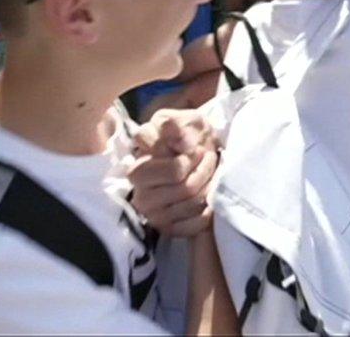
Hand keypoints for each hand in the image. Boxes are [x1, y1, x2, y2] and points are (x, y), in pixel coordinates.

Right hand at [128, 109, 218, 236]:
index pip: (176, 170)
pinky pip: (198, 223)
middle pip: (187, 188)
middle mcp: (141, 197)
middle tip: (210, 158)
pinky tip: (210, 195)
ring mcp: (154, 216)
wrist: (196, 153)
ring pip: (195, 203)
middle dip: (205, 171)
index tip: (196, 147)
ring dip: (211, 185)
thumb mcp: (181, 120)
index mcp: (137, 171)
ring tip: (213, 172)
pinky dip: (210, 208)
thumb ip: (174, 125)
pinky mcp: (170, 230)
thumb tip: (181, 141)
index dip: (193, 157)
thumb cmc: (187, 136)